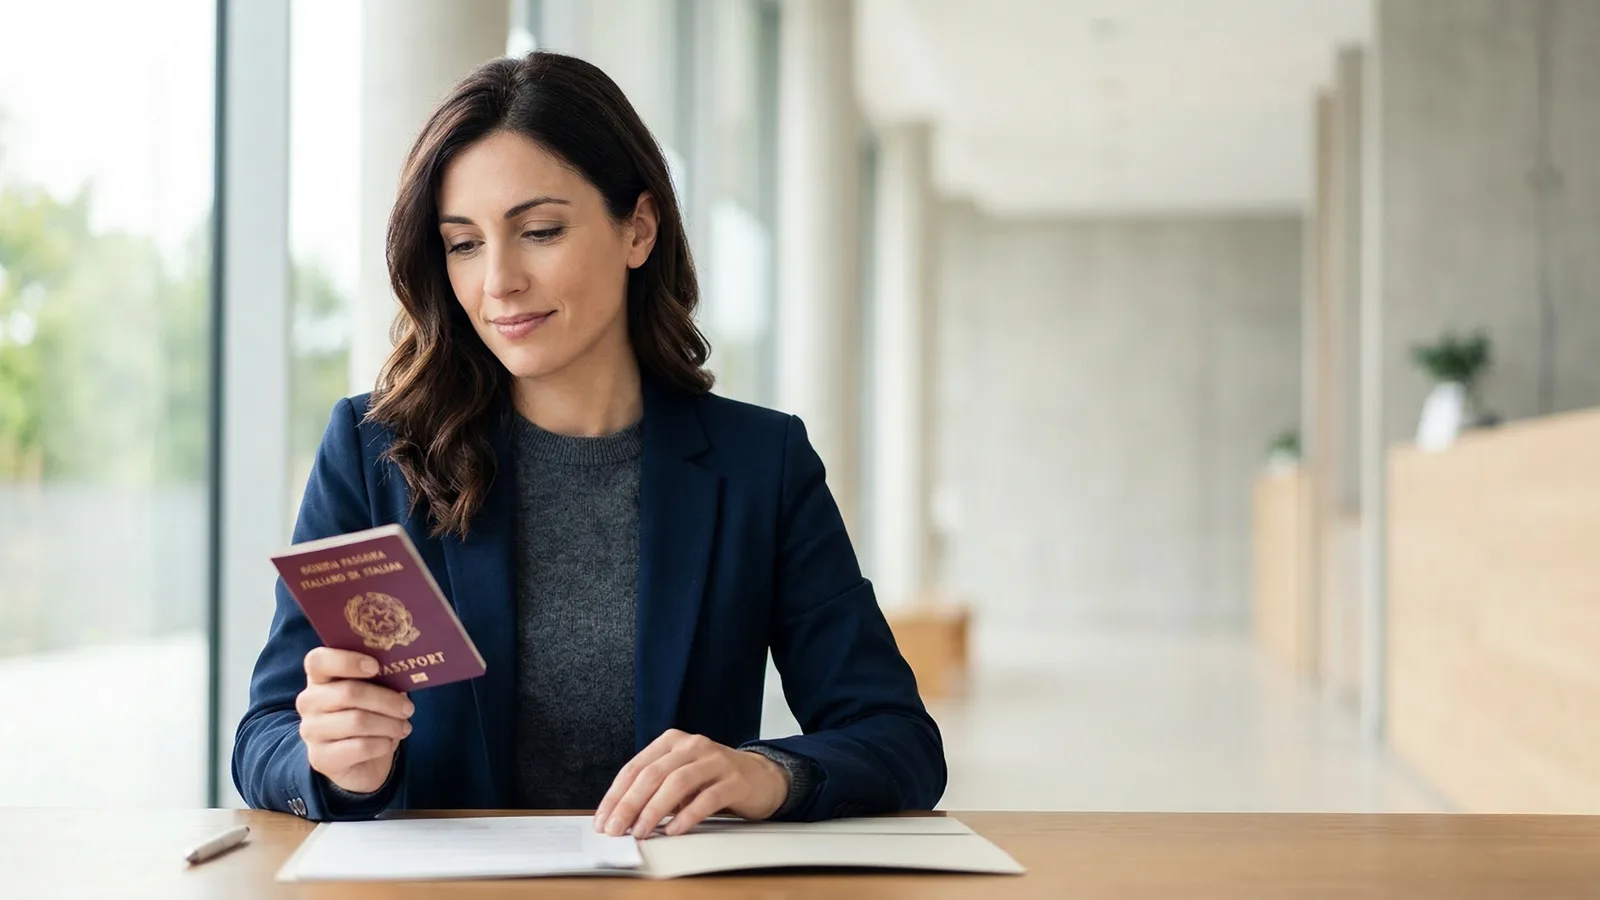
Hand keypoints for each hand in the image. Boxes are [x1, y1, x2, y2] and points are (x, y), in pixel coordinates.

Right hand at [296, 647, 412, 793]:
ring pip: (357, 721)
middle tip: (408, 708)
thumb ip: (381, 677)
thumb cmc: (370, 716)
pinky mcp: (320, 758)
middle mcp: (308, 702)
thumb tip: (402, 668)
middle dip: (386, 700)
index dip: (347, 661)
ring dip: (389, 724)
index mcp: (319, 677)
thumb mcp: (375, 692)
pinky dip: (382, 744)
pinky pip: (360, 747)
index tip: (375, 666)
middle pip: (348, 692)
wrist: (361, 763)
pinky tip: (388, 743)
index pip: (318, 661)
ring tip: (404, 727)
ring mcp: (311, 731)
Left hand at [593, 730, 789, 838]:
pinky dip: (687, 815)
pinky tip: (673, 829)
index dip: (616, 795)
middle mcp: (693, 746)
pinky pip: (707, 798)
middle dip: (629, 804)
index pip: (636, 767)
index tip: (603, 819)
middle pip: (653, 774)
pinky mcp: (735, 780)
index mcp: (672, 742)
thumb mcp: (679, 776)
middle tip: (616, 829)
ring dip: (654, 810)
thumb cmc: (713, 779)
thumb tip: (620, 816)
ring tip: (641, 831)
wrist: (762, 776)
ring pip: (677, 783)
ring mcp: (716, 761)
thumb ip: (654, 789)